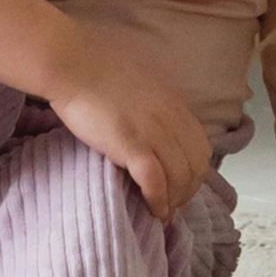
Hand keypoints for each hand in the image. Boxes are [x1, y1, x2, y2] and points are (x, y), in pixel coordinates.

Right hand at [47, 27, 213, 221]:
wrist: (73, 64)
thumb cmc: (98, 72)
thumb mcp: (141, 85)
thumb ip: (154, 106)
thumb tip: (155, 127)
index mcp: (173, 103)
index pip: (202, 146)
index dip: (195, 172)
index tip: (181, 185)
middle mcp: (169, 117)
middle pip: (196, 165)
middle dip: (188, 190)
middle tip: (172, 204)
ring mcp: (151, 130)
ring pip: (181, 176)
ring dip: (174, 200)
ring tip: (162, 212)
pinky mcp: (130, 143)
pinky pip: (155, 179)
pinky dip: (159, 200)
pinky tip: (153, 210)